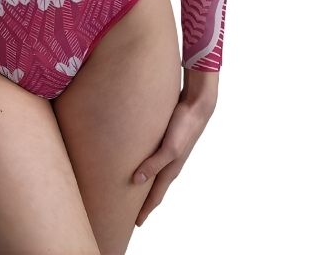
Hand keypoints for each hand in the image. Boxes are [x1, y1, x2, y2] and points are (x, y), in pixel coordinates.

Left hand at [131, 75, 217, 227]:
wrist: (197, 104)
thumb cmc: (185, 126)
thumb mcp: (169, 148)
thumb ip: (154, 164)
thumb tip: (136, 181)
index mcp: (171, 169)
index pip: (155, 196)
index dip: (145, 210)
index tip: (135, 223)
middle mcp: (170, 163)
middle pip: (154, 187)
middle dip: (143, 199)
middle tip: (129, 209)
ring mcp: (169, 151)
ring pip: (153, 171)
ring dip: (143, 181)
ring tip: (130, 187)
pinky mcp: (166, 138)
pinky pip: (153, 156)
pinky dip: (145, 163)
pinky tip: (137, 158)